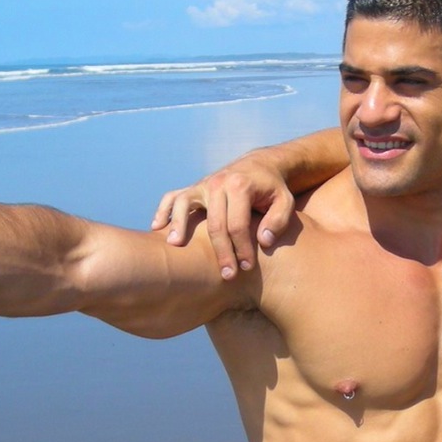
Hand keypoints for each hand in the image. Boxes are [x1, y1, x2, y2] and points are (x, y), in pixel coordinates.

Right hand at [152, 160, 295, 280]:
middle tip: (227, 275)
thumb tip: (264, 241)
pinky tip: (157, 227)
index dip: (242, 248)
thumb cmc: (273, 189)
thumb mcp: (285, 202)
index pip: (237, 224)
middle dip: (221, 252)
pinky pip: (173, 196)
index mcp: (240, 186)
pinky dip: (163, 210)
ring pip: (185, 204)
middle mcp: (218, 183)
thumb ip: (278, 221)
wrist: (259, 166)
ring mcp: (202, 184)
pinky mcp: (194, 188)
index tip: (247, 267)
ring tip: (176, 246)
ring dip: (180, 225)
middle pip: (214, 223)